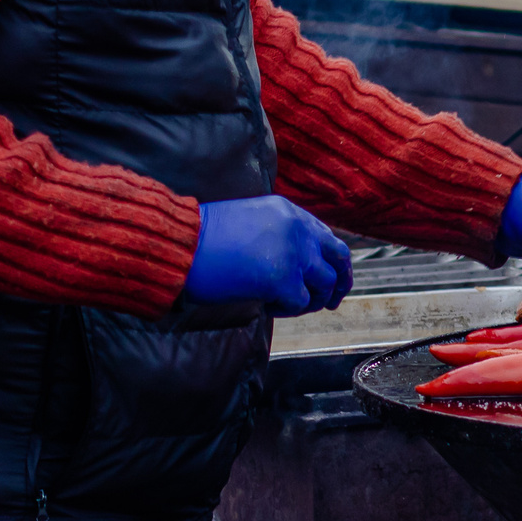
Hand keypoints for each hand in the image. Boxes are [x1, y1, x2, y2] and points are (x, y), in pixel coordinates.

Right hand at [182, 195, 352, 315]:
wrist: (180, 246)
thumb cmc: (202, 239)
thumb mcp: (249, 222)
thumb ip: (277, 236)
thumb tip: (292, 264)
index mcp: (288, 211)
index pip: (325, 235)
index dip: (331, 259)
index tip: (331, 276)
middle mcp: (298, 228)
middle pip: (339, 257)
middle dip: (340, 282)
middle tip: (333, 301)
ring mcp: (294, 253)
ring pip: (324, 284)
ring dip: (309, 300)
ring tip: (285, 305)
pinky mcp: (283, 279)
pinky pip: (299, 302)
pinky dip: (285, 309)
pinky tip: (265, 305)